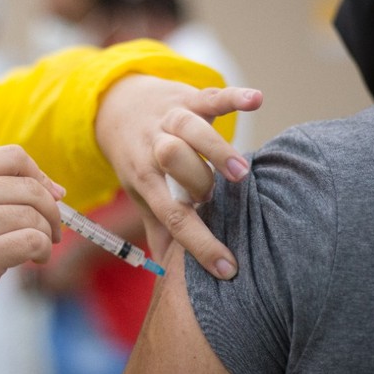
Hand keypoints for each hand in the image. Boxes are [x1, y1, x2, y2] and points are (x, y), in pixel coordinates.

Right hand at [0, 145, 64, 353]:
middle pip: (29, 187)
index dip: (39, 174)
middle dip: (52, 210)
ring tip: (41, 249)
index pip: (11, 156)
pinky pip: (32, 242)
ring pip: (34, 216)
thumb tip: (50, 189)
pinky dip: (43, 250)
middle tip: (54, 230)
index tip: (52, 195)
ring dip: (48, 234)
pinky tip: (37, 260)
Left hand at [95, 75, 262, 279]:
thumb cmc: (136, 159)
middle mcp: (156, 147)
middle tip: (226, 197)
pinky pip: (212, 95)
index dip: (199, 244)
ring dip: (215, 149)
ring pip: (191, 129)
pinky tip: (257, 101)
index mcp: (146, 179)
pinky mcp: (188, 97)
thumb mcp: (140, 194)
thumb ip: (159, 229)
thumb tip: (171, 277)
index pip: (172, 216)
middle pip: (173, 161)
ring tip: (242, 171)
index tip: (227, 267)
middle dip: (198, 180)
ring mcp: (171, 119)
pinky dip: (234, 97)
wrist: (116, 106)